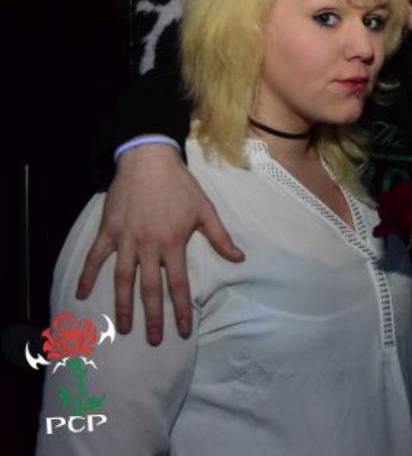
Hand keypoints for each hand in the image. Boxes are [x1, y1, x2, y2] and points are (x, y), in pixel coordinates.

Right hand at [75, 143, 242, 343]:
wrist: (149, 161)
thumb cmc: (180, 186)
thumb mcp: (205, 210)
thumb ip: (220, 237)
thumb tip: (239, 258)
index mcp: (173, 243)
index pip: (178, 284)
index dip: (182, 310)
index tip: (184, 331)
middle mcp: (149, 246)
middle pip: (150, 289)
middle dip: (153, 317)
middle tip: (153, 341)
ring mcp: (126, 239)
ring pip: (122, 279)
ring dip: (122, 305)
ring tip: (123, 327)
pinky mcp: (108, 231)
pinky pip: (95, 257)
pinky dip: (87, 275)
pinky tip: (80, 293)